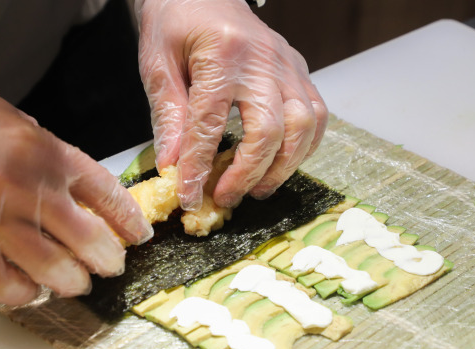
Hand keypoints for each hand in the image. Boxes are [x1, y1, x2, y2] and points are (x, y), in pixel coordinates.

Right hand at [0, 77, 152, 304]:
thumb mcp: (22, 125)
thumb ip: (57, 159)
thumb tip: (86, 197)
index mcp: (48, 153)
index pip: (108, 195)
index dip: (130, 221)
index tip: (139, 234)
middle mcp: (28, 189)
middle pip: (90, 241)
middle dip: (109, 260)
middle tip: (112, 265)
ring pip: (56, 272)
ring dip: (74, 282)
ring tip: (76, 281)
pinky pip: (11, 288)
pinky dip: (28, 293)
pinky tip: (32, 286)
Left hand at [136, 0, 327, 210]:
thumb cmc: (176, 24)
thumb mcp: (157, 65)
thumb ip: (168, 115)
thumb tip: (172, 165)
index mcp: (220, 54)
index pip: (210, 123)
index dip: (199, 167)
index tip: (189, 197)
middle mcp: (262, 60)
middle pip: (269, 130)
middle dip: (248, 174)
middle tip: (226, 197)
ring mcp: (287, 64)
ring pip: (304, 126)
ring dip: (283, 167)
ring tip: (257, 188)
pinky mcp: (299, 70)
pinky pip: (317, 115)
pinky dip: (304, 147)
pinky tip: (282, 162)